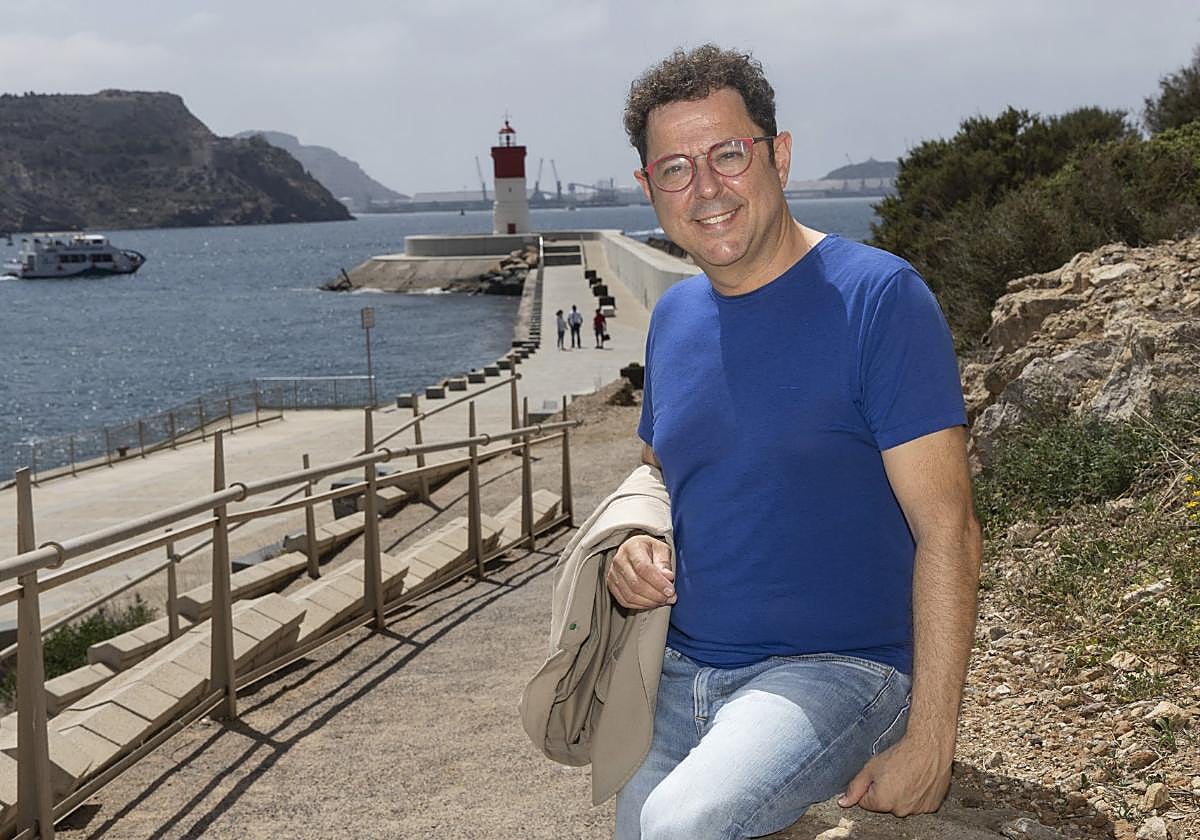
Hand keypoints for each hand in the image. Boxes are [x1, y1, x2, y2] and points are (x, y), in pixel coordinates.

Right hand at [606, 534, 675, 609]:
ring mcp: (613, 574)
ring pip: (630, 595)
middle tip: (670, 598)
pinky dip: (640, 605)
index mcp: (632, 547)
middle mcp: (619, 560)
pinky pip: (625, 601)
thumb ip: (664, 562)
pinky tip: (652, 603)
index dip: (658, 582)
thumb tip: (668, 577)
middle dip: (656, 595)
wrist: (634, 550)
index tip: (671, 590)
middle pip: (636, 584)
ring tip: (663, 601)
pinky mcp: (612, 585)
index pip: (643, 568)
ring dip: (650, 602)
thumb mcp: (661, 549)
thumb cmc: (649, 549)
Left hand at [838, 733, 952, 816]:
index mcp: (882, 803)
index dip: (870, 786)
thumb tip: (843, 802)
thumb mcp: (870, 768)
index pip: (866, 802)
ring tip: (908, 775)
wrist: (929, 748)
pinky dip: (918, 795)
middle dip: (886, 791)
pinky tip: (919, 780)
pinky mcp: (931, 806)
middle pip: (885, 804)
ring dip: (903, 794)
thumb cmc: (900, 755)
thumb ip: (854, 787)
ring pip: (902, 804)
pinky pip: (919, 804)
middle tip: (894, 773)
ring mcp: (917, 810)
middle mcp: (900, 811)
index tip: (880, 774)